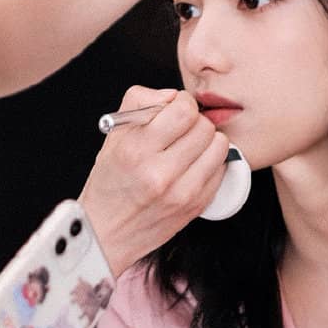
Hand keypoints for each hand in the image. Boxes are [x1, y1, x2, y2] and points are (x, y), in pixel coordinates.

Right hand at [80, 86, 228, 276]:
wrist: (107, 231)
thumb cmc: (110, 181)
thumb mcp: (113, 136)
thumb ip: (140, 102)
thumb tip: (173, 96)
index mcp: (136, 150)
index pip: (183, 110)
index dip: (182, 104)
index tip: (175, 111)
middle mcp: (160, 173)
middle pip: (204, 127)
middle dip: (195, 123)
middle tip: (182, 131)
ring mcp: (181, 193)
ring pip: (219, 147)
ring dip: (207, 142)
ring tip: (190, 148)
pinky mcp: (195, 206)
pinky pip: (220, 170)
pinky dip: (210, 164)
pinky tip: (192, 167)